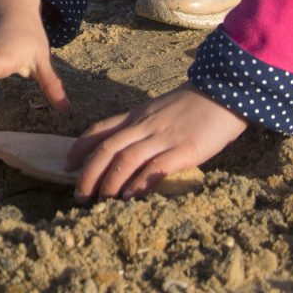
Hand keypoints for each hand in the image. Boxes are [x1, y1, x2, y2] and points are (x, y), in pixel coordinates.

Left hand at [65, 83, 246, 199]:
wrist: (225, 92)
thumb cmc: (194, 105)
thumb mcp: (160, 110)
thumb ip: (144, 128)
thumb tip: (129, 152)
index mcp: (137, 116)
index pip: (100, 130)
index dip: (80, 148)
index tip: (67, 165)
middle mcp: (144, 126)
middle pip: (107, 149)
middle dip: (89, 173)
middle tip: (79, 195)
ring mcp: (164, 137)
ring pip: (126, 159)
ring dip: (109, 182)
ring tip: (101, 200)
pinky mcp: (185, 149)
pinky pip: (156, 167)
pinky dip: (140, 182)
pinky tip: (131, 196)